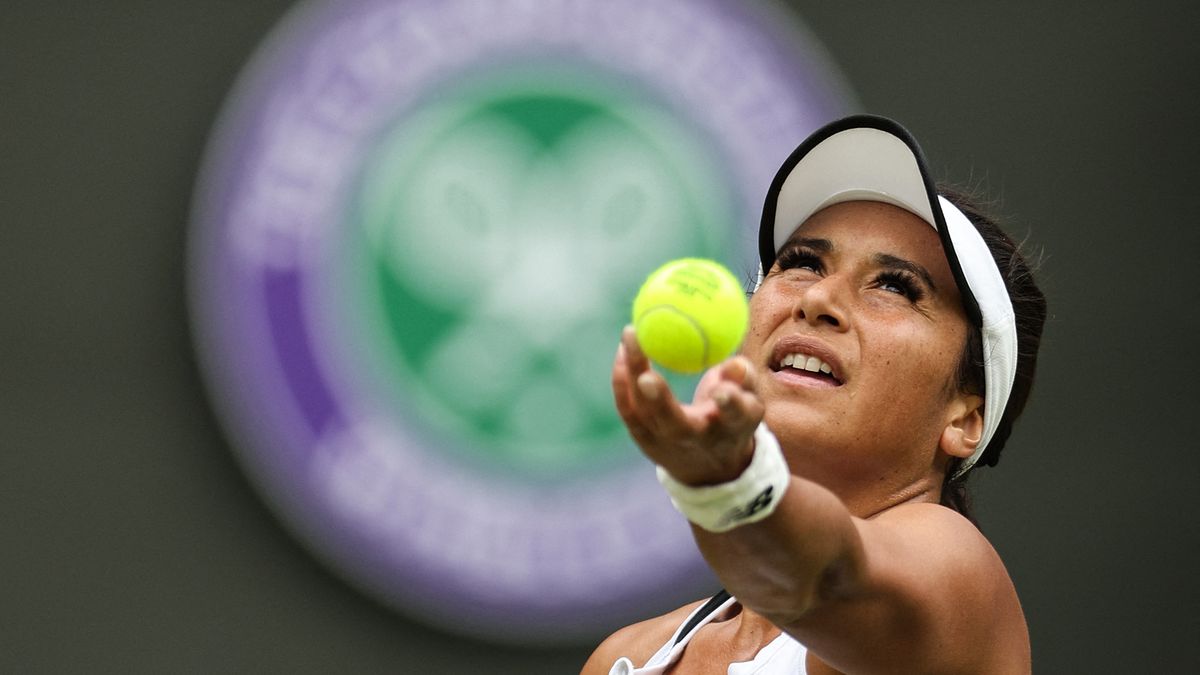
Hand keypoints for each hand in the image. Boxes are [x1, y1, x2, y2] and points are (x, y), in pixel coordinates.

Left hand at [612, 325, 763, 485]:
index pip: (734, 416)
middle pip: (675, 425)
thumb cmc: (731, 417)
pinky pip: (628, 409)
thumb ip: (744, 378)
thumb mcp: (749, 401)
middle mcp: (697, 439)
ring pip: (644, 413)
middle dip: (660, 401)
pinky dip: (622, 380)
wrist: (707, 464)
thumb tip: (734, 364)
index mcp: (732, 428)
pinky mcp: (644, 438)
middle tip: (647, 374)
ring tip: (630, 335)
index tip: (720, 388)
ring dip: (632, 375)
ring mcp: (666, 441)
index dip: (729, 403)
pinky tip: (622, 352)